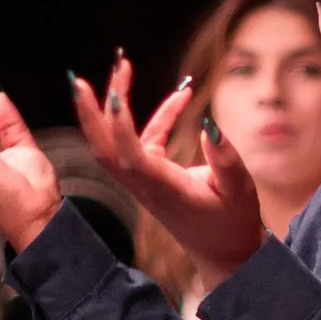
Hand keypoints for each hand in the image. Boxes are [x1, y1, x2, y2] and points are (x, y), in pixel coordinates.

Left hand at [70, 55, 268, 291]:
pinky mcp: (153, 176)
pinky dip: (159, 117)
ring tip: (123, 66)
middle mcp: (146, 184)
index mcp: (164, 189)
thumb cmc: (233, 223)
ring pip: (115, 142)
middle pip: (103, 148)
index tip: (113, 93)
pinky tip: (182, 96)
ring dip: (113, 107)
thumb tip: (209, 124)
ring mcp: (145, 180)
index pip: (130, 156)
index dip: (119, 125)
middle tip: (80, 78)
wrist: (225, 253)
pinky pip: (145, 140)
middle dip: (89, 113)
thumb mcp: (240, 191)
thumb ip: (225, 159)